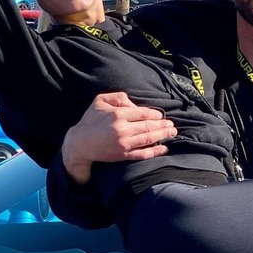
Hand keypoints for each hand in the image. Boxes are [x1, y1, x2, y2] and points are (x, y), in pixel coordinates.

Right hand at [63, 92, 177, 184]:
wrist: (80, 143)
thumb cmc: (90, 120)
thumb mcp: (100, 101)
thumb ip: (118, 97)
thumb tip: (135, 104)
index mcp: (118, 114)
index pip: (143, 113)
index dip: (155, 114)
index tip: (160, 115)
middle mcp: (122, 129)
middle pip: (149, 126)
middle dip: (163, 125)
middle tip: (172, 125)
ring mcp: (123, 143)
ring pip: (148, 139)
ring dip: (163, 136)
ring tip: (172, 133)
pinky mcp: (123, 155)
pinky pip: (142, 154)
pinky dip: (154, 151)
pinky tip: (163, 148)